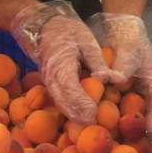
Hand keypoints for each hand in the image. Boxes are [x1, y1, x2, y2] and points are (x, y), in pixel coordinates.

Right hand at [11, 1, 116, 123]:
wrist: (46, 27)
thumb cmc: (69, 32)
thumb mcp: (86, 40)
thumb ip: (96, 61)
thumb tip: (106, 79)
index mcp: (61, 65)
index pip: (71, 89)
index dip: (82, 103)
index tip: (94, 114)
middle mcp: (52, 77)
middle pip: (63, 102)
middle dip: (78, 116)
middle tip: (95, 125)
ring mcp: (49, 82)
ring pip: (60, 104)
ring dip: (74, 116)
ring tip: (90, 124)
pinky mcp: (51, 84)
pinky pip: (59, 100)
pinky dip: (70, 110)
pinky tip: (82, 116)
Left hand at [88, 13, 151, 136]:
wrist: (119, 30)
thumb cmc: (130, 40)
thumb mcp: (129, 52)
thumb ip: (123, 67)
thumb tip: (112, 80)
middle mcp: (144, 92)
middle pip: (145, 115)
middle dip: (139, 130)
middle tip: (134, 144)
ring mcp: (130, 94)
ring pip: (129, 114)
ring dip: (123, 126)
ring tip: (115, 140)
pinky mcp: (116, 94)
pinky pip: (114, 107)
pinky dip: (108, 116)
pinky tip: (96, 125)